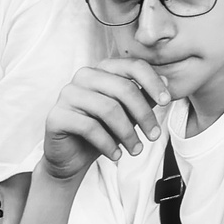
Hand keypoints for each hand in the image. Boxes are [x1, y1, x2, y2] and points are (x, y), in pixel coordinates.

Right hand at [41, 59, 171, 179]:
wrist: (72, 157)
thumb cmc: (104, 130)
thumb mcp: (129, 114)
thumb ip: (145, 97)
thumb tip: (167, 82)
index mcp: (103, 69)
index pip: (133, 66)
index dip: (153, 82)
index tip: (167, 102)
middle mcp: (83, 76)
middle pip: (123, 88)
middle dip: (144, 114)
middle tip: (155, 136)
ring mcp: (67, 94)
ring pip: (108, 109)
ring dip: (128, 133)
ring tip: (136, 150)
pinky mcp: (56, 116)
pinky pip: (89, 127)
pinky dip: (108, 144)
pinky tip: (116, 155)